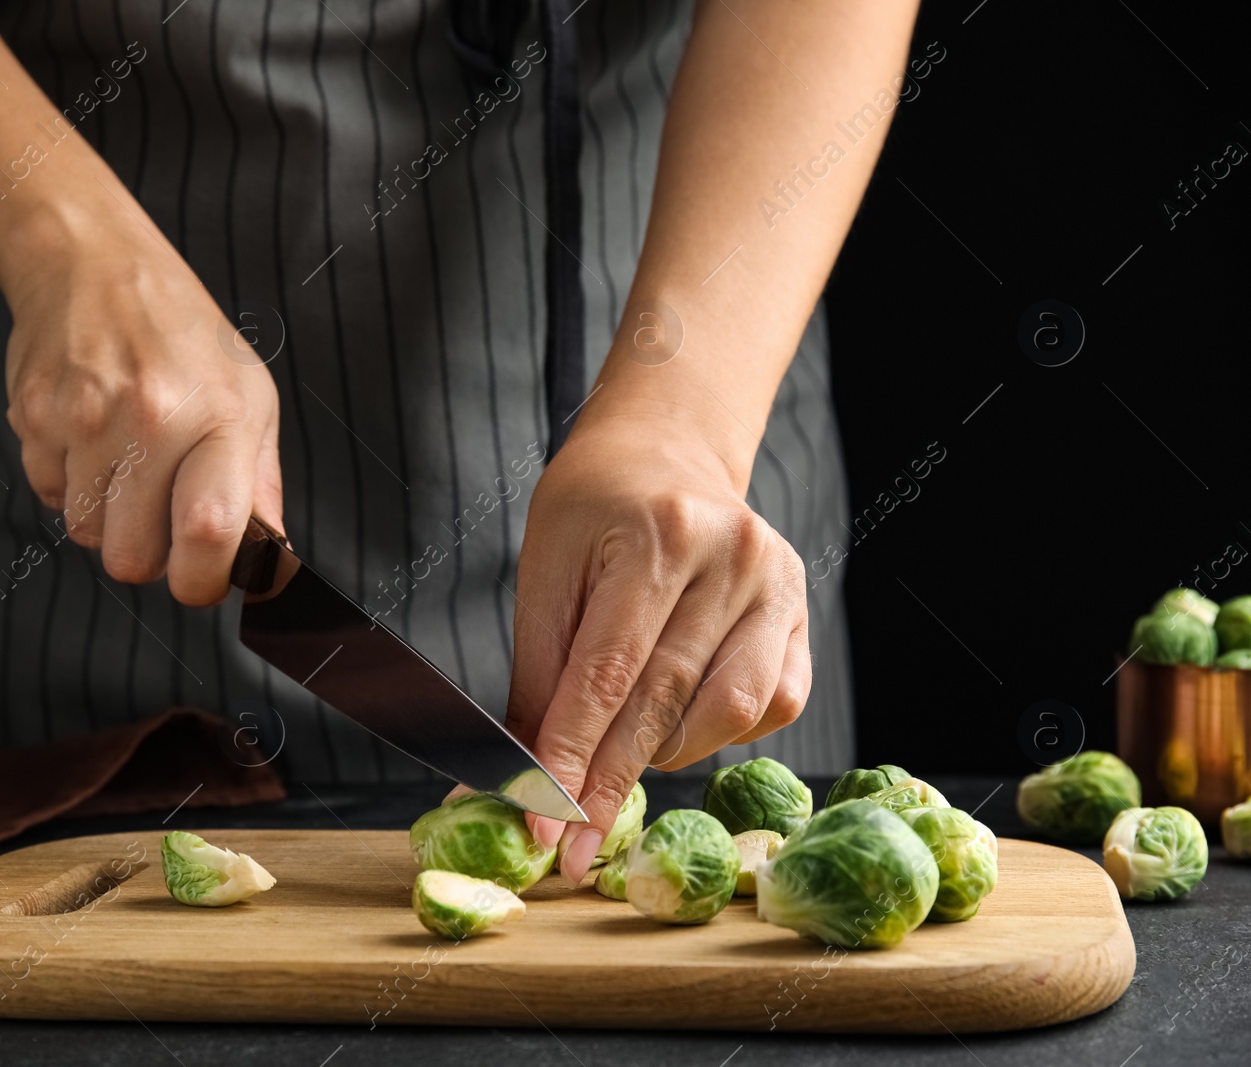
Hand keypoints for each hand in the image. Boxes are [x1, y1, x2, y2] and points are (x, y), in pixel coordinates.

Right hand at [0, 203, 282, 603]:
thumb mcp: (250, 397)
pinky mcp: (33, 414)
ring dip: (103, 514)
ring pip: (83, 532)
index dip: (202, 581)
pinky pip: (47, 493)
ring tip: (122, 458)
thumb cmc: (183, 335)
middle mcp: (152, 418)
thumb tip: (269, 561)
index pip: (209, 533)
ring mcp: (85, 417)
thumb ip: (260, 486)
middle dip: (145, 550)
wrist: (92, 261)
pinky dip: (66, 479)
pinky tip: (87, 433)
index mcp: (220, 418)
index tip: (200, 580)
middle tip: (158, 508)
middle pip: (131, 557)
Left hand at [504, 419, 809, 885]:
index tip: (540, 822)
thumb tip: (511, 773)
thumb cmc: (593, 508)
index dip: (571, 756)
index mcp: (657, 534)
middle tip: (571, 849)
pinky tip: (678, 719)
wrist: (666, 451)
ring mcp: (779, 587)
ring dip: (662, 755)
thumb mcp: (546, 570)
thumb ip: (537, 674)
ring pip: (724, 714)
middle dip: (609, 784)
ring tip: (619, 750)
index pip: (608, 672)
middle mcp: (733, 557)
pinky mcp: (802, 616)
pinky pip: (768, 706)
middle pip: (664, 700)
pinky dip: (715, 732)